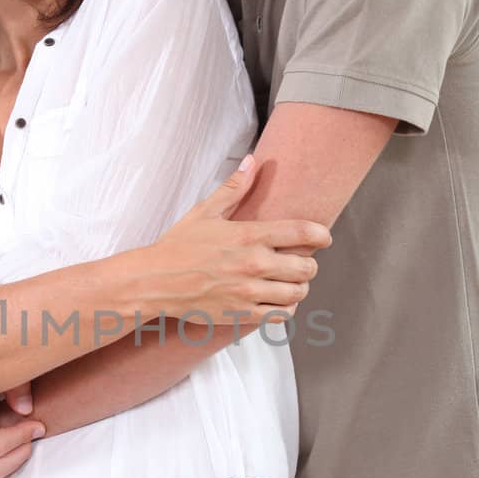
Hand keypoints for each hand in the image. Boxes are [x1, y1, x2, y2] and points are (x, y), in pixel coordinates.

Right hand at [151, 155, 330, 322]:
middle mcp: (253, 264)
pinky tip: (279, 301)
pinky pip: (281, 315)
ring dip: (299, 287)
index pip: (302, 232)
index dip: (321, 235)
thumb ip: (234, 188)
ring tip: (291, 282)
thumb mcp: (205, 212)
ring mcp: (249, 292)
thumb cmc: (178, 246)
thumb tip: (252, 161)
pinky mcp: (242, 314)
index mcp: (248, 235)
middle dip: (308, 264)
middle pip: (306, 267)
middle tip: (300, 262)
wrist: (154, 282)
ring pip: (298, 293)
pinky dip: (286, 308)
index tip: (324, 237)